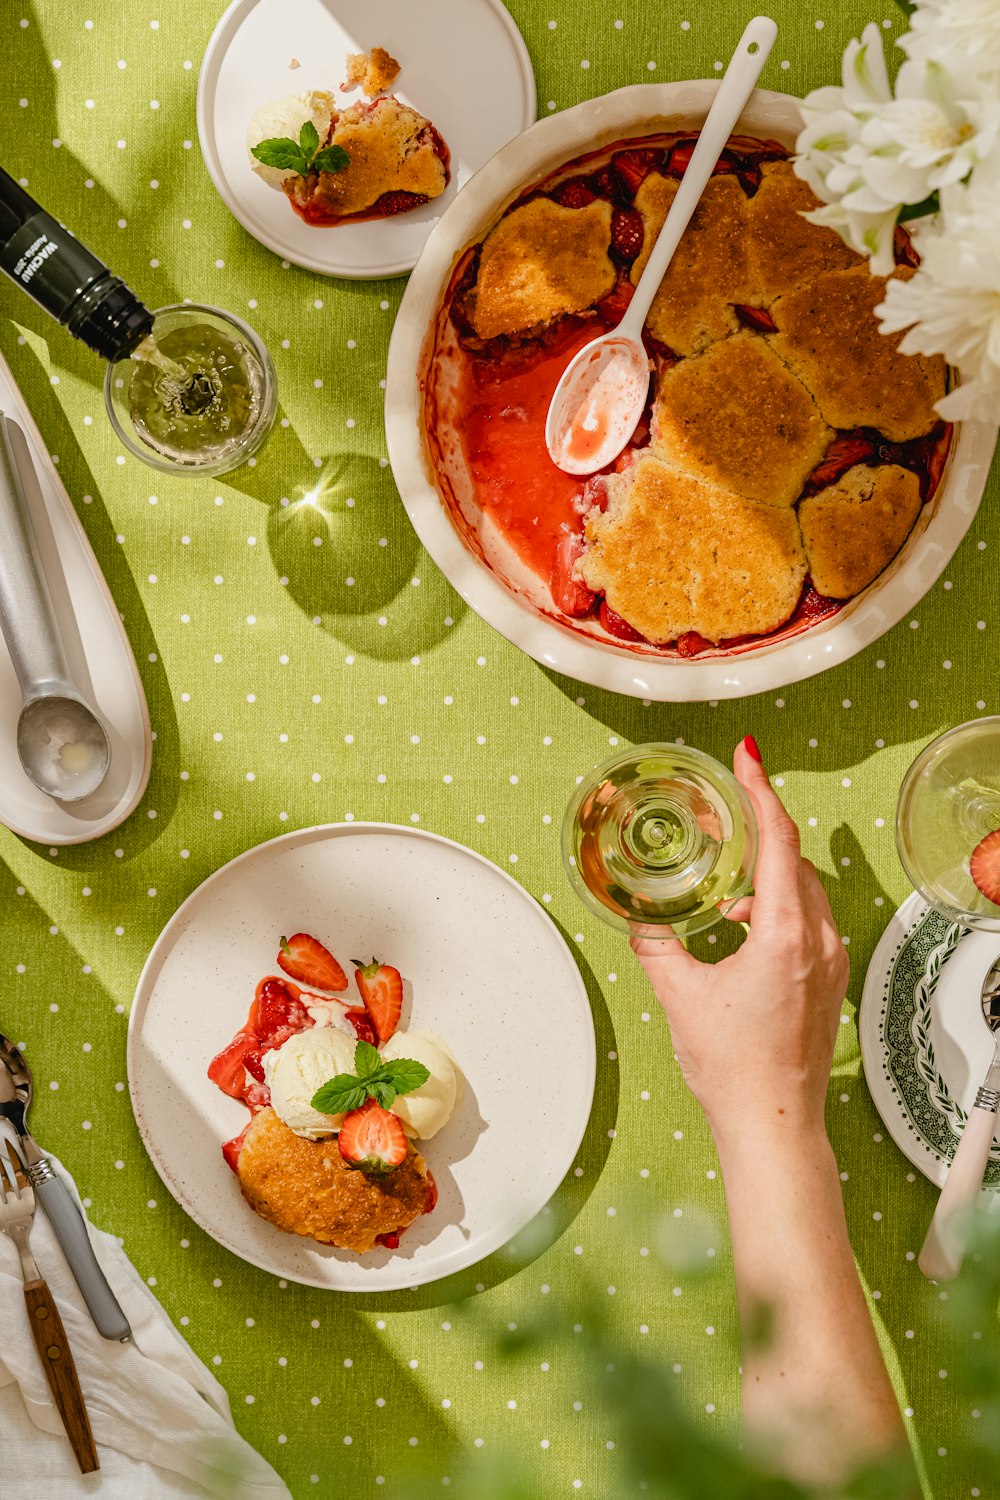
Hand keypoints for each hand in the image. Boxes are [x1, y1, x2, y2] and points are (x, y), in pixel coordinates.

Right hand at [630, 736, 848, 1148]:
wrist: (772, 1123)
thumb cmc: (733, 1068)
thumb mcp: (680, 997)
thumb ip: (655, 946)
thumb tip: (637, 918)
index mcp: (784, 934)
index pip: (779, 840)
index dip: (761, 791)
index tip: (747, 757)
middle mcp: (817, 940)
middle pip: (796, 858)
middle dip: (762, 828)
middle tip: (729, 808)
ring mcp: (830, 960)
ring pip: (805, 888)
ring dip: (770, 872)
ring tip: (728, 880)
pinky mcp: (829, 978)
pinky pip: (809, 918)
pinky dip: (780, 904)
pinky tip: (745, 924)